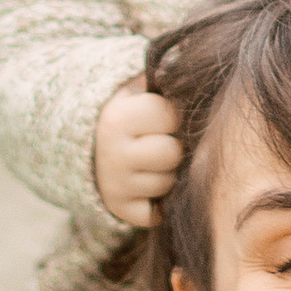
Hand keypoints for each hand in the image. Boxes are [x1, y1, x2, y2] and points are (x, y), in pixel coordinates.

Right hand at [92, 82, 183, 227]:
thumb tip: (198, 79)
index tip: (164, 117)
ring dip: (168, 174)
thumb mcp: (139, 90)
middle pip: (172, 152)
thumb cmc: (130, 115)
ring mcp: (115, 185)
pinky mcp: (119, 209)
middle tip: (161, 142)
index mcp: (117, 118)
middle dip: (174, 147)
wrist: (92, 148)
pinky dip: (159, 203)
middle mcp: (113, 153)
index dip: (174, 116)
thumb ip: (166, 81)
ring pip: (168, 183)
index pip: (170, 115)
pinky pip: (157, 212)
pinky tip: (148, 185)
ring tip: (153, 162)